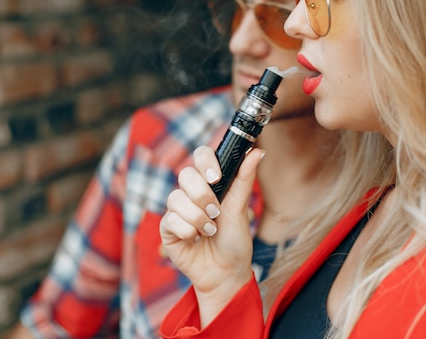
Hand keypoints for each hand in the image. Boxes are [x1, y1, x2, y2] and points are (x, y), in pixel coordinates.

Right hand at [160, 146, 263, 322]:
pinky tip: (196, 240)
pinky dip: (188, 232)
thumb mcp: (241, 208)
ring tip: (210, 230)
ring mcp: (177, 209)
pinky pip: (171, 220)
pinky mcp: (167, 228)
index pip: (200, 155)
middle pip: (185, 175)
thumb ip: (244, 179)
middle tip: (216, 212)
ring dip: (198, 218)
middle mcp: (191, 193)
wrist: (226, 272)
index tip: (216, 177)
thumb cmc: (234, 240)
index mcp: (209, 183)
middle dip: (203, 195)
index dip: (205, 162)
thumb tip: (257, 151)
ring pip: (176, 198)